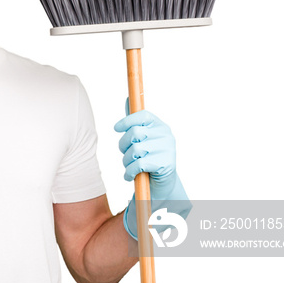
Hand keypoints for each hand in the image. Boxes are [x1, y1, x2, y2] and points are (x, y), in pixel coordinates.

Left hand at [114, 105, 190, 239]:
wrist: (161, 184)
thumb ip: (135, 120)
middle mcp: (166, 135)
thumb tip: (128, 98)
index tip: (116, 128)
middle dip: (123, 146)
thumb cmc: (148, 157)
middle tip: (125, 154)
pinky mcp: (164, 165)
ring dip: (126, 161)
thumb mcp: (143, 138)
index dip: (127, 120)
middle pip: (135, 133)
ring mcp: (167, 150)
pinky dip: (129, 172)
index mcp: (160, 126)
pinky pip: (138, 165)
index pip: (143, 115)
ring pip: (135, 151)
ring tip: (129, 166)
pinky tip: (129, 176)